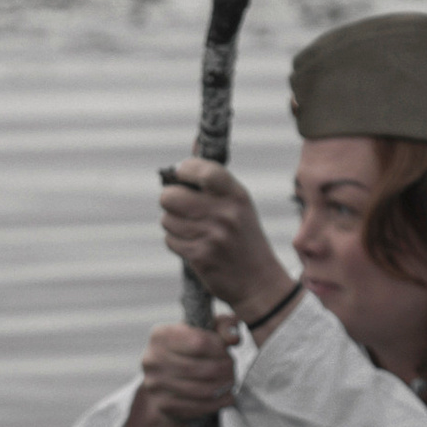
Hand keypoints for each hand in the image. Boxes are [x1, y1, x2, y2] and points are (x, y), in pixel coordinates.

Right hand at [137, 321, 238, 423]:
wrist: (167, 377)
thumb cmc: (191, 348)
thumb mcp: (206, 329)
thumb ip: (224, 325)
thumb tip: (233, 339)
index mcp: (161, 335)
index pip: (200, 343)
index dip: (220, 348)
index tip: (226, 350)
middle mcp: (153, 360)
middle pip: (204, 369)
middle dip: (226, 369)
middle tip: (232, 368)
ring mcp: (155, 385)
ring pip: (203, 390)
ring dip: (224, 387)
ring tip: (230, 381)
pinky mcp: (163, 405)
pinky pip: (198, 407)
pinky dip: (217, 403)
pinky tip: (225, 396)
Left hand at [157, 158, 290, 321]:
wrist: (259, 282)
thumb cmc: (245, 237)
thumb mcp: (239, 204)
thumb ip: (214, 179)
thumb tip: (193, 143)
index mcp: (236, 195)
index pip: (202, 170)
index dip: (184, 170)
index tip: (182, 175)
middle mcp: (225, 213)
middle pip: (170, 196)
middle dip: (170, 200)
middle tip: (180, 206)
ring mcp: (211, 236)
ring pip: (167, 219)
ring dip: (173, 224)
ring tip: (192, 229)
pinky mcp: (200, 256)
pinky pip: (170, 240)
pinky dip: (176, 242)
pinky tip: (193, 245)